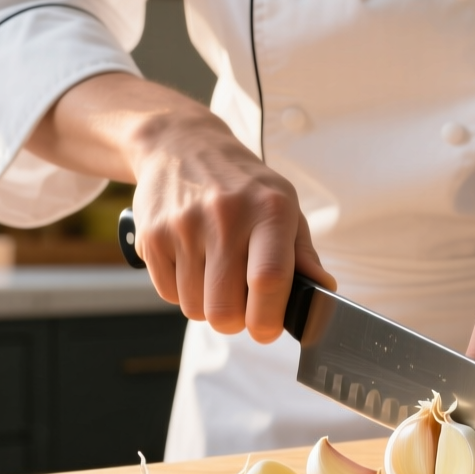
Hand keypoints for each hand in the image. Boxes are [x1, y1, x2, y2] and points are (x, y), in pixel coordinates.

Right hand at [28, 73, 333, 341]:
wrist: (180, 145)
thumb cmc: (242, 185)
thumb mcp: (283, 205)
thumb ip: (303, 255)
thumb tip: (323, 294)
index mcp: (269, 210)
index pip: (269, 280)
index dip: (268, 319)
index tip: (267, 328)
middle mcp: (226, 216)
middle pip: (225, 310)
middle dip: (235, 321)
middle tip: (241, 305)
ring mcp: (184, 226)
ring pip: (195, 309)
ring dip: (207, 304)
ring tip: (215, 272)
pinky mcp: (152, 236)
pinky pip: (169, 295)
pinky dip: (182, 290)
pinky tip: (192, 261)